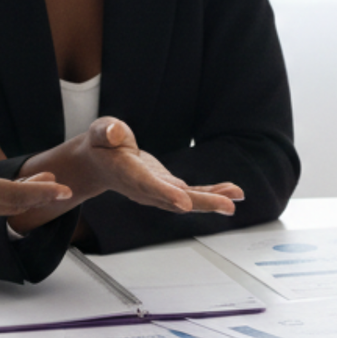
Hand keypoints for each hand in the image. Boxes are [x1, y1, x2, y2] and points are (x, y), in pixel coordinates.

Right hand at [81, 118, 242, 214]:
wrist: (101, 163)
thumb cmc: (102, 145)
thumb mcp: (100, 132)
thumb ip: (106, 132)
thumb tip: (114, 131)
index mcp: (129, 174)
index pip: (148, 186)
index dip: (166, 194)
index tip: (185, 202)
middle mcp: (146, 189)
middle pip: (176, 200)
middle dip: (203, 203)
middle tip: (228, 205)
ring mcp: (159, 192)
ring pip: (188, 200)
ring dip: (213, 200)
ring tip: (236, 195)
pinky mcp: (169, 189)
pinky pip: (192, 194)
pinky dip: (212, 193)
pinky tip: (231, 191)